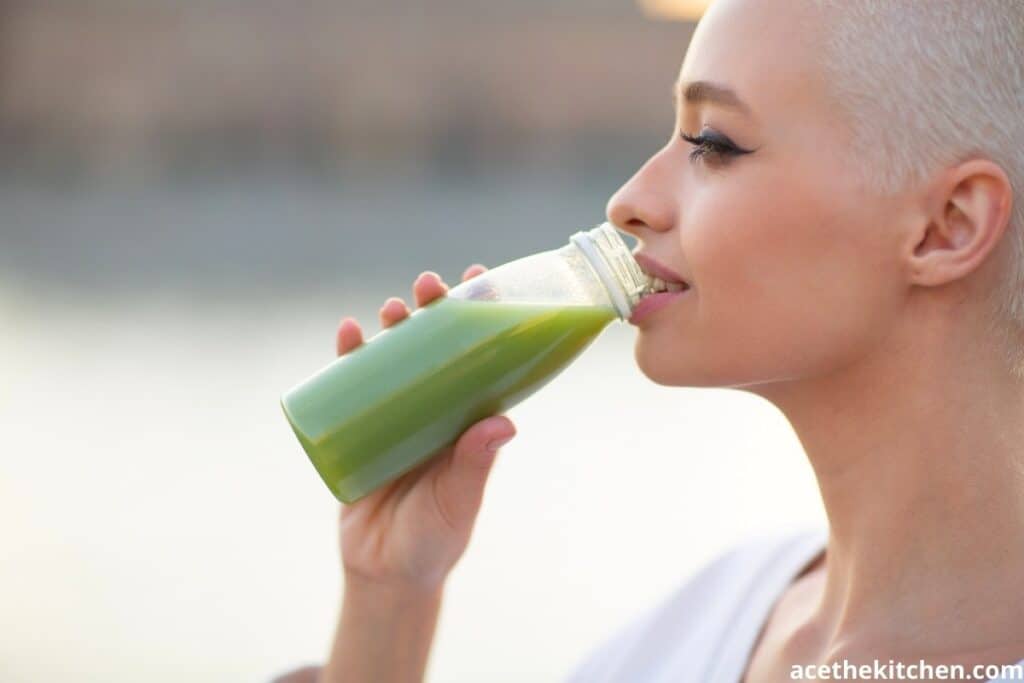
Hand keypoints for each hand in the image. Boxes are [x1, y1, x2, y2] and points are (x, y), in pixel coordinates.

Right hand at [333, 265, 517, 590]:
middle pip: (435, 348)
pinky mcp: (358, 428)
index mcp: (466, 420)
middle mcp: (434, 409)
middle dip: (432, 312)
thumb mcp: (457, 501)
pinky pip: (351, 385)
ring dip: (393, 327)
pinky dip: (348, 356)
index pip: (479, 359)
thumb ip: (474, 466)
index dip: (480, 319)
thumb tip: (504, 424)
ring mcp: (396, 416)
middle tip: (429, 286)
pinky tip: (349, 333)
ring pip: (395, 359)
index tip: (480, 280)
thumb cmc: (434, 538)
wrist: (384, 571)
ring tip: (392, 307)